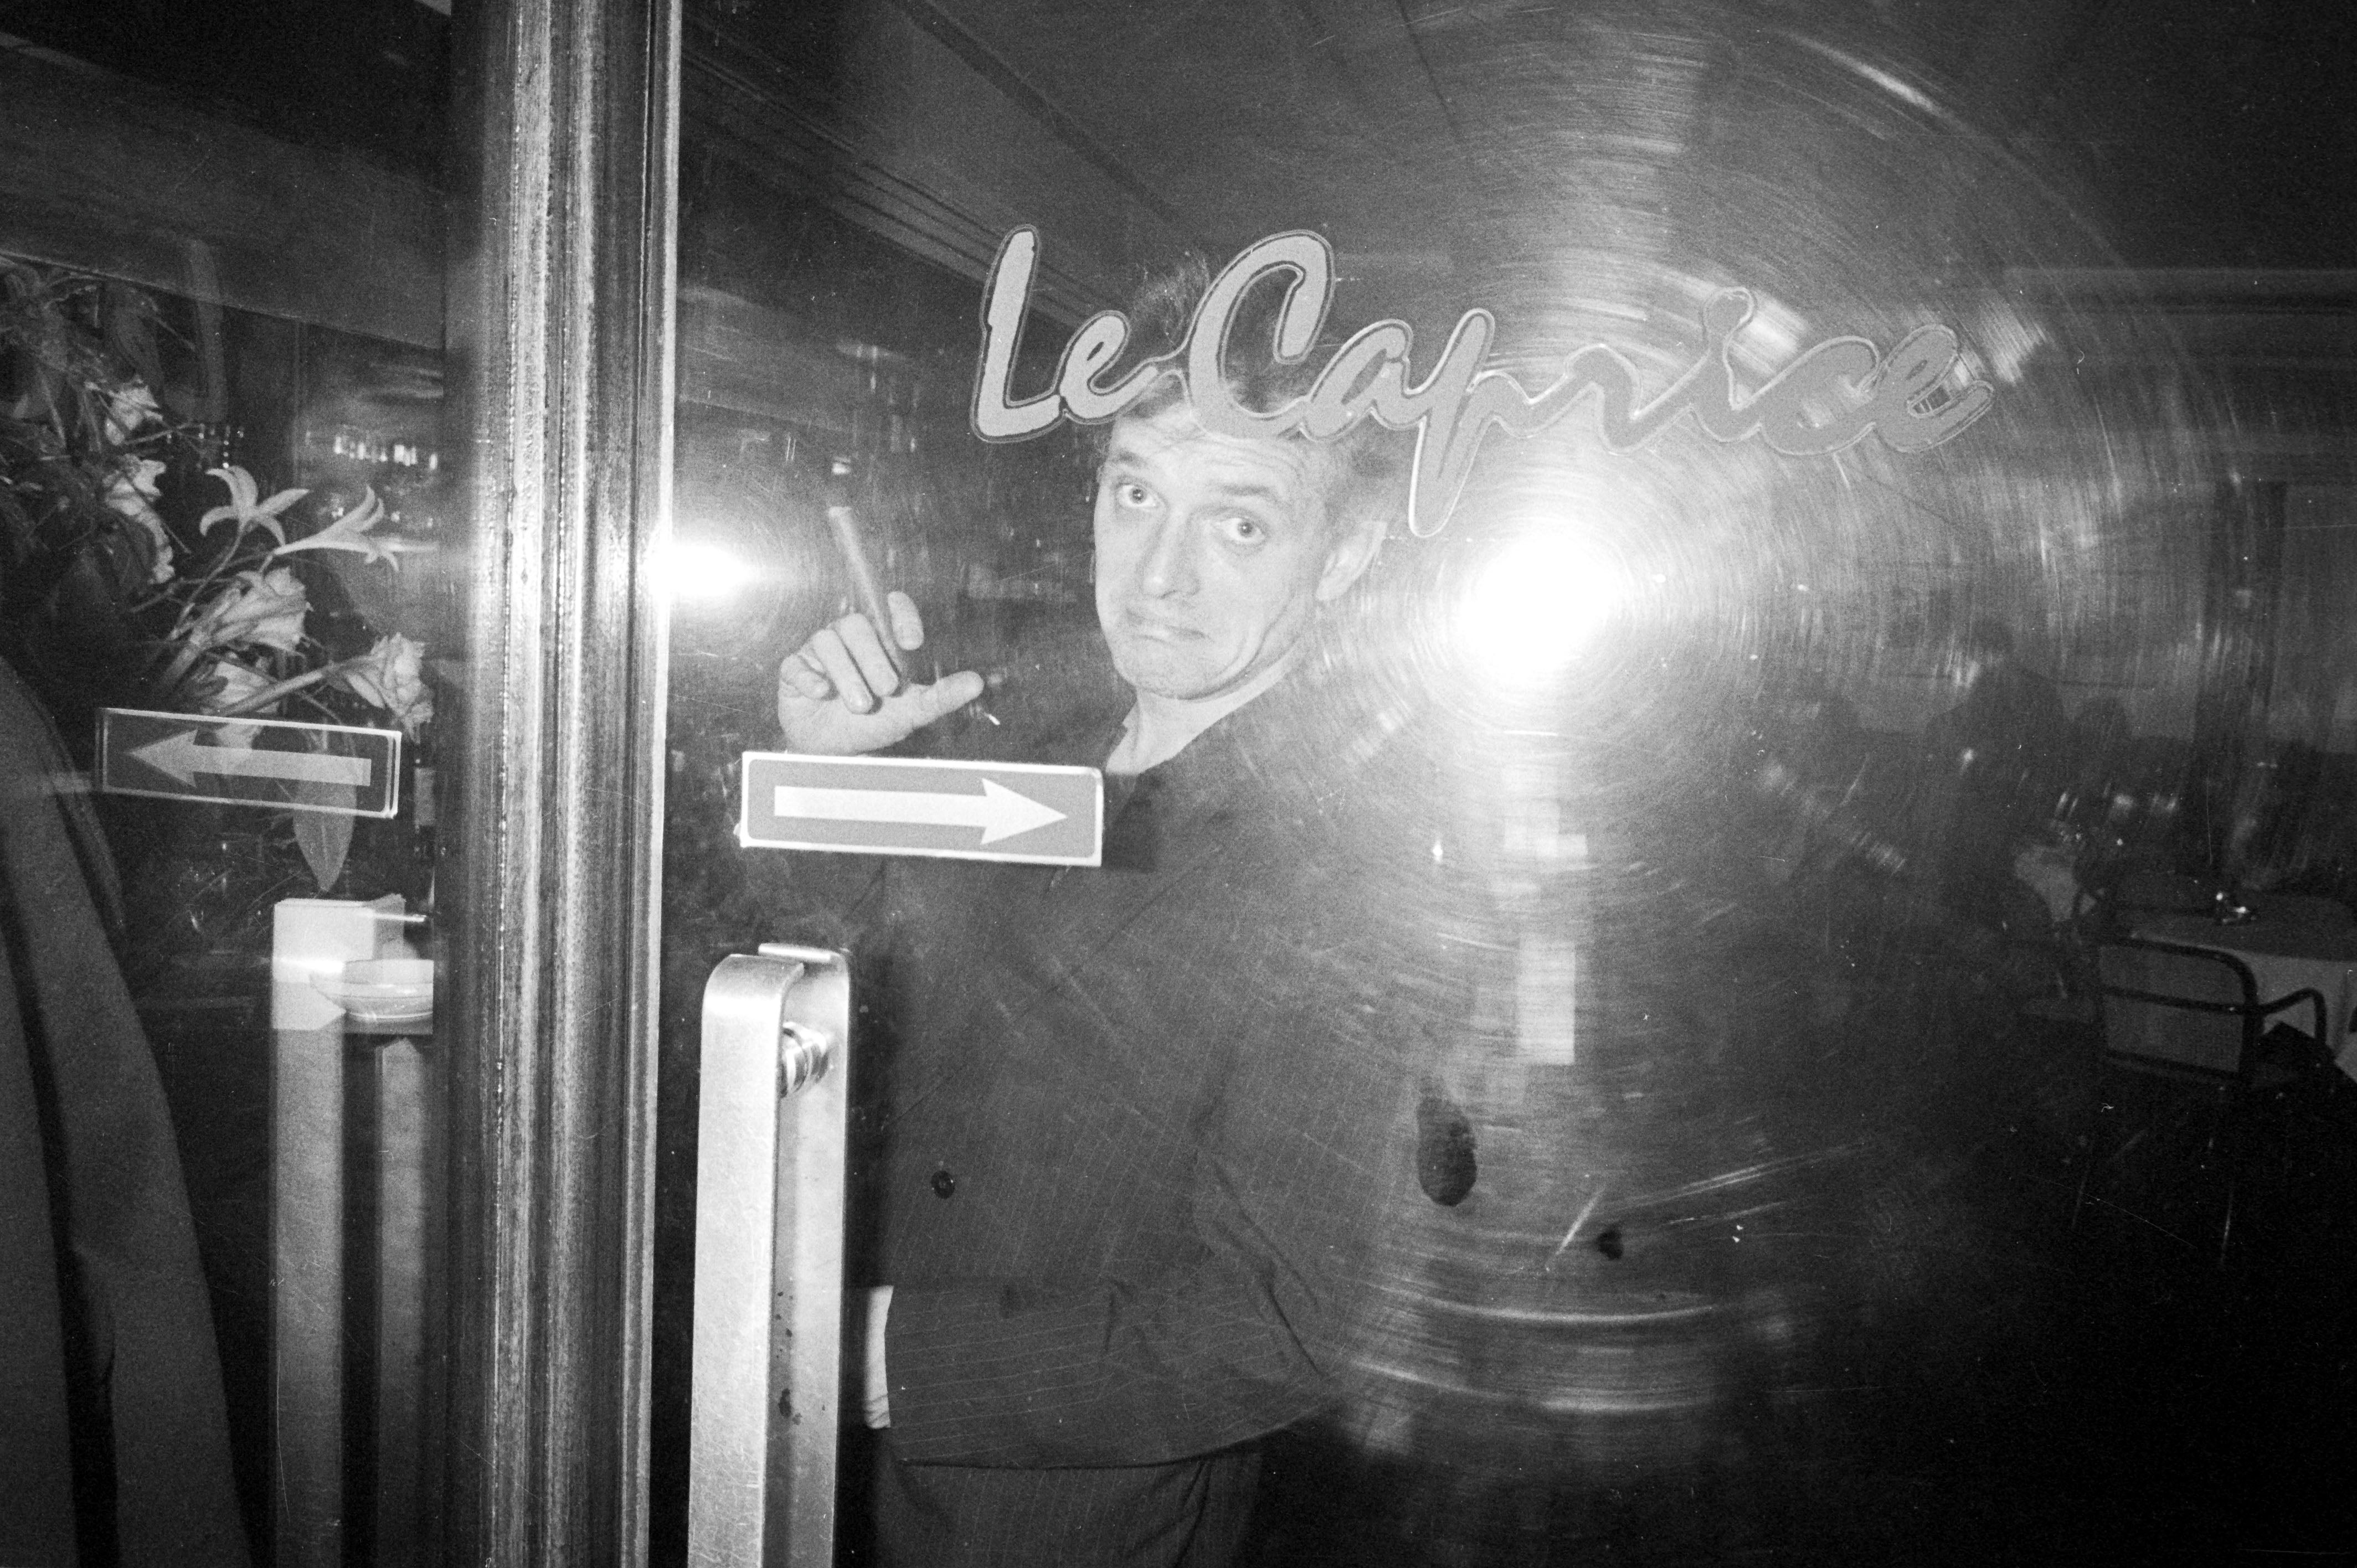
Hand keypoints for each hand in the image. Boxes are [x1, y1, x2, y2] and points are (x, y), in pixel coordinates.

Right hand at [776, 591, 984, 754]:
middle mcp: (850, 638)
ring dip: (846, 675)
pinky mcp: (793, 669)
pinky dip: (810, 679)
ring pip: (827, 641)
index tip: (912, 641)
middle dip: (873, 659)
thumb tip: (977, 683)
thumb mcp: (912, 712)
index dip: (900, 614)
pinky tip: (821, 695)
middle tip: (886, 689)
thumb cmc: (874, 723)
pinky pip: (796, 664)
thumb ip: (942, 696)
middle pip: (857, 624)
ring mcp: (819, 652)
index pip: (890, 606)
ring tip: (860, 705)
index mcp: (881, 640)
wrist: (835, 751)